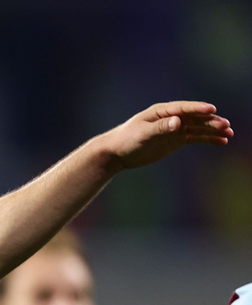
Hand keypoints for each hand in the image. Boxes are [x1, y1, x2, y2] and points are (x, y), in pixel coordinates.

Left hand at [103, 101, 231, 170]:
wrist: (117, 153)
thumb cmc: (126, 140)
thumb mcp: (142, 134)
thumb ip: (160, 128)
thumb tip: (178, 122)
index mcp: (161, 111)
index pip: (183, 109)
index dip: (198, 109)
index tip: (213, 110)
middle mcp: (171, 118)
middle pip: (195, 118)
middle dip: (211, 121)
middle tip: (226, 126)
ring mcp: (175, 128)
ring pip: (198, 128)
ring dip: (213, 130)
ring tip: (229, 133)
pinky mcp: (175, 139)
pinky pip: (195, 138)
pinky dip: (208, 139)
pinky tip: (221, 141)